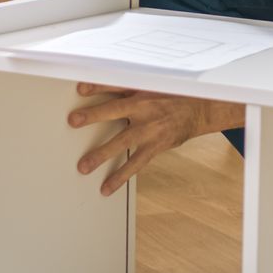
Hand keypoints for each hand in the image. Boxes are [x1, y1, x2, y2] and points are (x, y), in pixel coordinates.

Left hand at [68, 84, 242, 196]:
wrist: (200, 110)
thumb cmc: (171, 96)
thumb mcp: (152, 85)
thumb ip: (127, 88)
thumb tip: (100, 86)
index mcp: (142, 89)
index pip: (117, 85)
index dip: (98, 85)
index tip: (80, 87)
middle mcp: (146, 108)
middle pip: (115, 110)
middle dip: (94, 115)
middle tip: (73, 121)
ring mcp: (150, 129)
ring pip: (123, 142)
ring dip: (101, 154)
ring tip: (83, 166)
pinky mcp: (155, 146)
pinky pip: (135, 163)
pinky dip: (120, 176)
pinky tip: (106, 187)